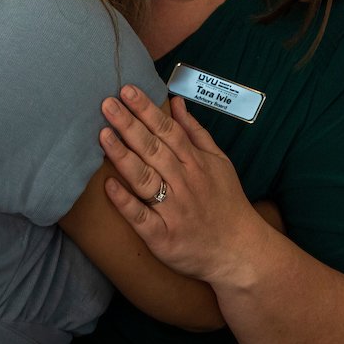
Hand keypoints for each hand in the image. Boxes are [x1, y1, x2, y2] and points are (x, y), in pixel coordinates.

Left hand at [99, 85, 273, 285]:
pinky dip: (126, 202)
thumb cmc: (227, 202)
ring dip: (123, 156)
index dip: (147, 110)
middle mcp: (184, 183)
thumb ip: (195, 132)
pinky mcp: (163, 237)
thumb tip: (177, 102)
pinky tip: (108, 186)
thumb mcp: (219, 162)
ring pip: (145, 179)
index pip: (168, 131)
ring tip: (103, 135)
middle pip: (154, 150)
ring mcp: (173, 211)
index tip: (127, 91)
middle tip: (107, 104)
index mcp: (196, 163)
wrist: (240, 252)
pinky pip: (142, 218)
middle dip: (130, 125)